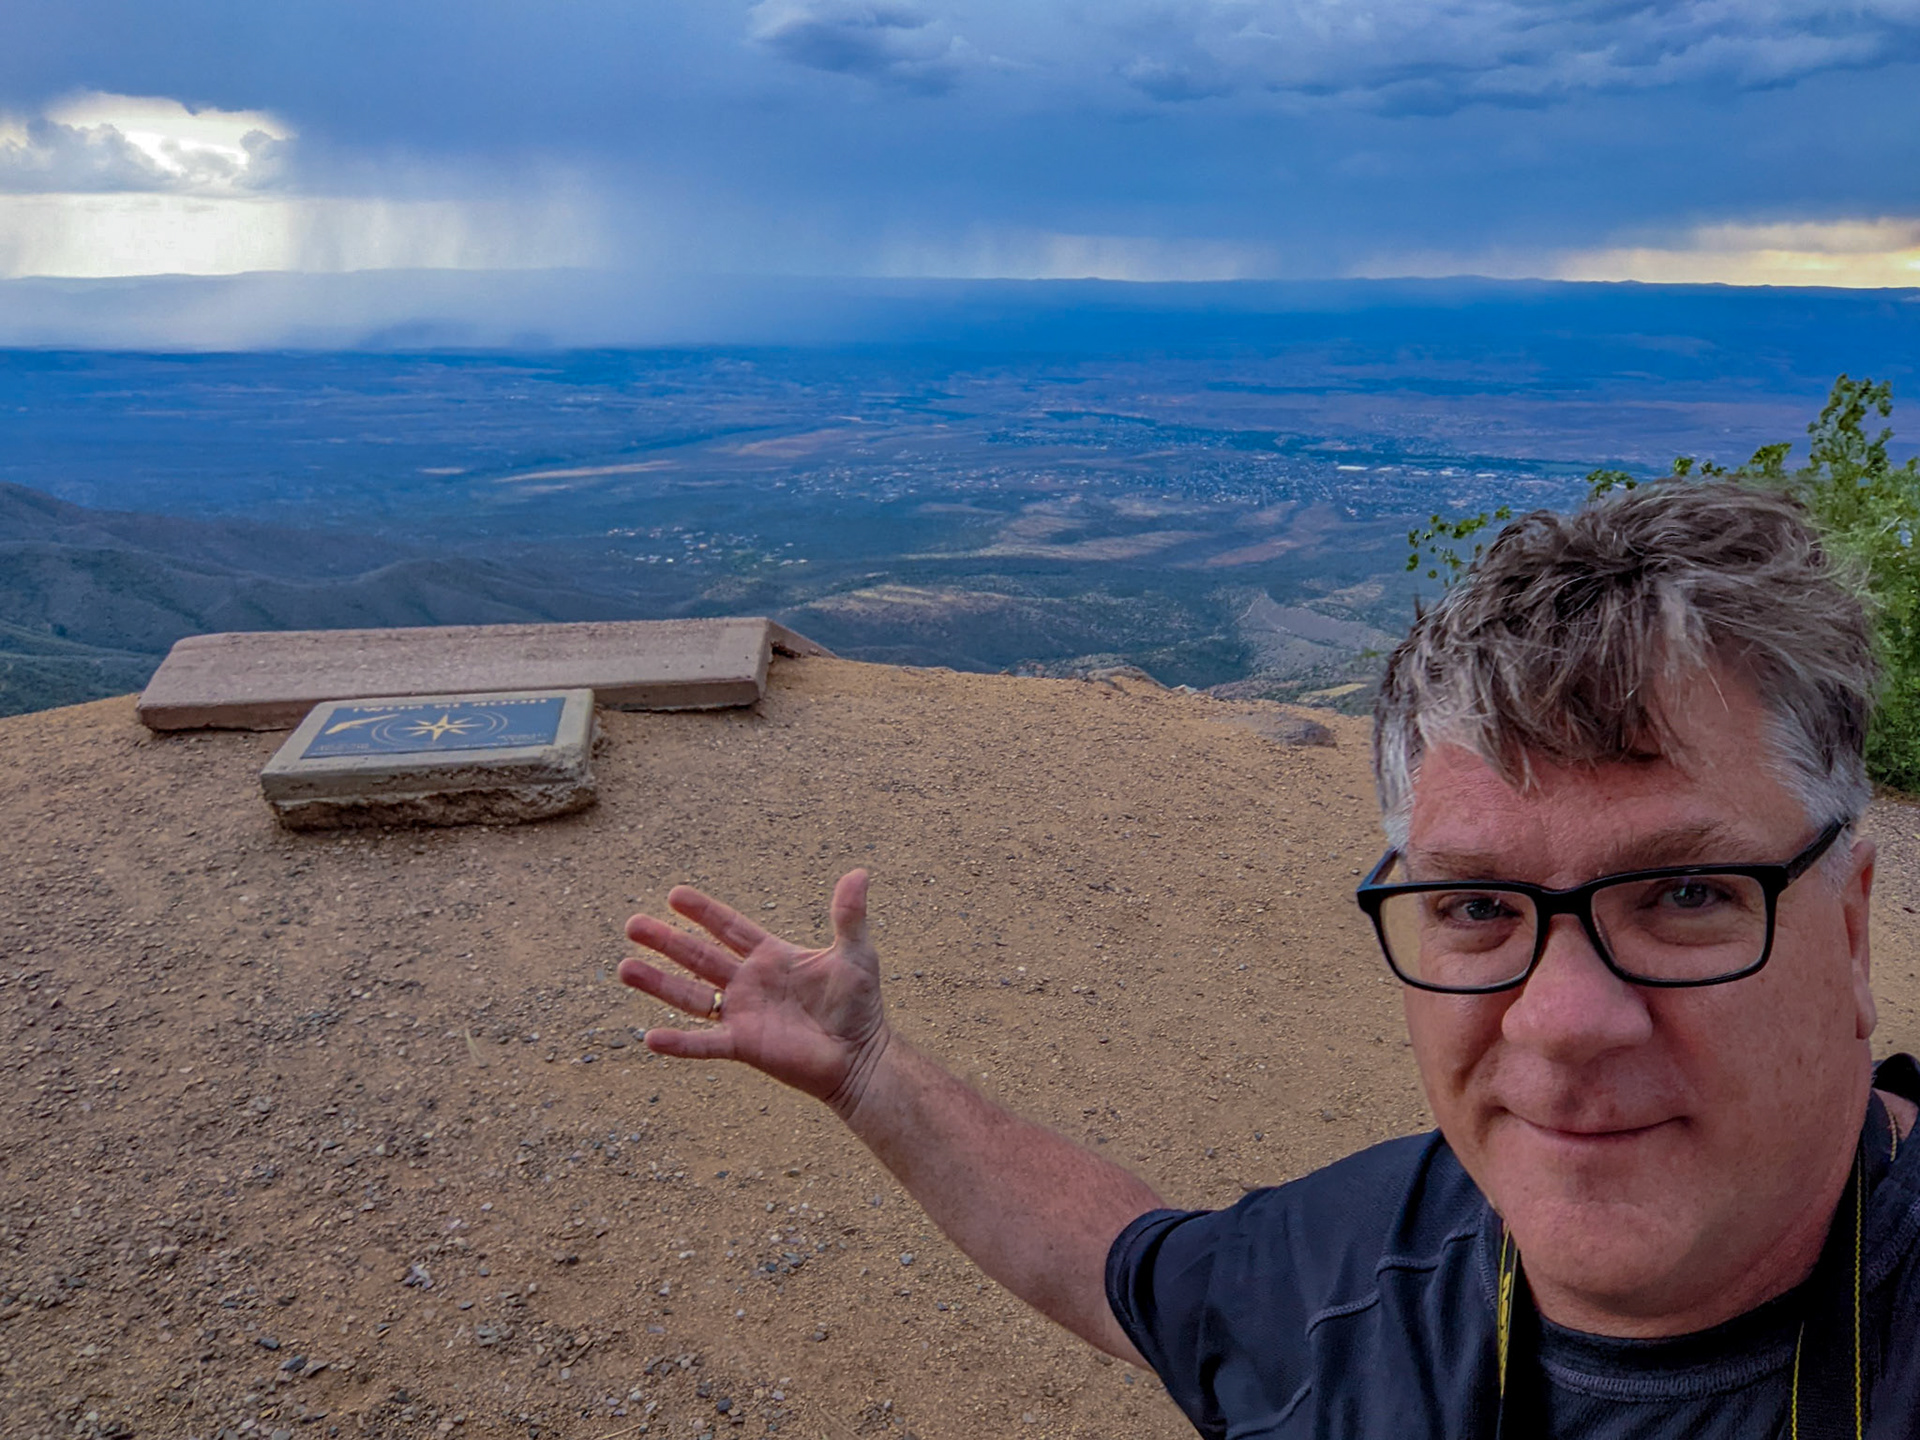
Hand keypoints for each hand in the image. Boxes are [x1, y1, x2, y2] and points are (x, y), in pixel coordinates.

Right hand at [620, 870, 890, 1116]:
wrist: (860, 1056)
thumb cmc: (859, 1006)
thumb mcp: (855, 954)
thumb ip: (848, 916)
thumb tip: (859, 872)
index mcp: (770, 957)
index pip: (729, 928)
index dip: (703, 912)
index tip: (674, 895)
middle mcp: (749, 983)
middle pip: (698, 957)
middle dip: (666, 941)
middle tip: (632, 924)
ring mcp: (742, 1014)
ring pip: (691, 996)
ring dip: (659, 983)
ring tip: (625, 968)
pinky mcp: (744, 1046)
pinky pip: (705, 1044)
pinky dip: (679, 1042)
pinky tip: (650, 1037)